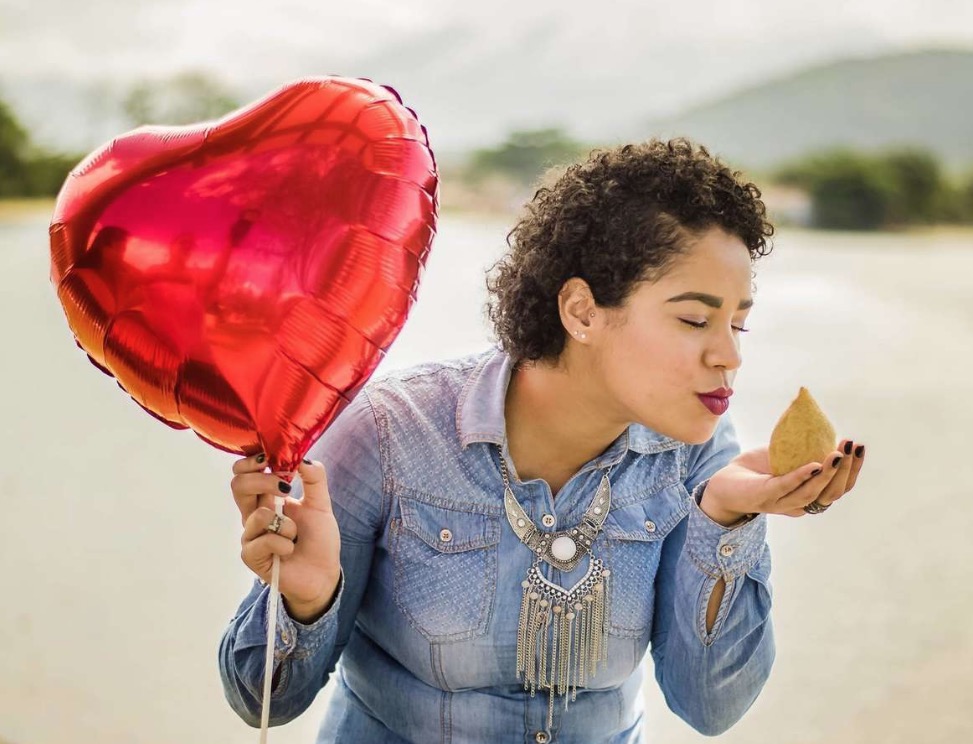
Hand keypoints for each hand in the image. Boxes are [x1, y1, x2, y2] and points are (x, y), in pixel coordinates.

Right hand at [231, 454, 341, 621]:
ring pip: (257, 515)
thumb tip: (301, 456)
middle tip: (286, 488)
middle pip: (238, 485)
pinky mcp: (251, 556)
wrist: (323, 574)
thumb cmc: (318, 540)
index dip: (251, 462)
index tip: (270, 458)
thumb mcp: (321, 504)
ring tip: (295, 535)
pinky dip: (284, 543)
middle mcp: (253, 514)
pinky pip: (264, 541)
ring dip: (286, 524)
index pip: (243, 473)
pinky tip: (290, 550)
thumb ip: (314, 478)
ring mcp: (250, 535)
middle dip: (264, 482)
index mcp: (265, 498)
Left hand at [701, 438, 866, 523]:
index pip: (840, 488)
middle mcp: (800, 504)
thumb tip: (819, 420)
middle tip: (851, 447)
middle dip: (846, 470)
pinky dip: (802, 476)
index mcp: (810, 496)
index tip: (859, 447)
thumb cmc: (759, 469)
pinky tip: (813, 464)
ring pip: (813, 492)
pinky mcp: (765, 496)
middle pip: (832, 492)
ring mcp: (782, 503)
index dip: (853, 469)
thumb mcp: (787, 456)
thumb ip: (805, 448)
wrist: (726, 481)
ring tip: (837, 454)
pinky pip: (786, 487)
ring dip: (828, 473)